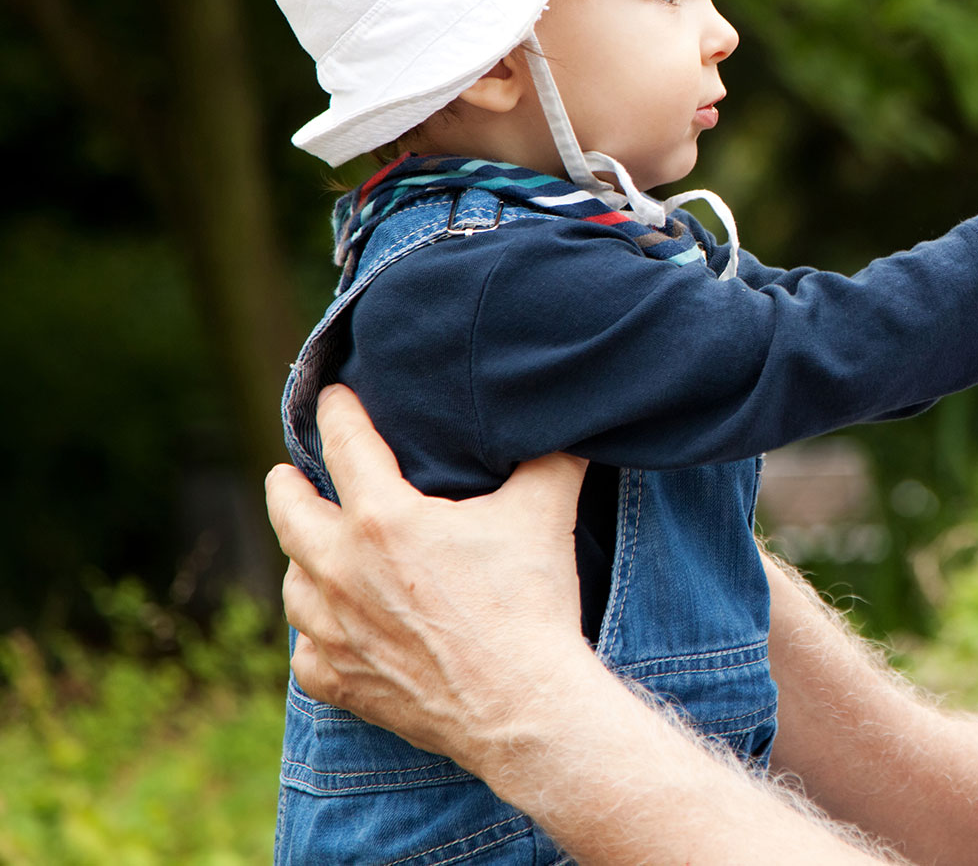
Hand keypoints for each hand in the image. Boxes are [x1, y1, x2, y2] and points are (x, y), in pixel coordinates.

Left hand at [266, 385, 594, 773]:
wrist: (522, 705)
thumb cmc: (530, 603)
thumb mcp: (544, 511)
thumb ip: (550, 458)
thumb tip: (565, 424)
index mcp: (383, 518)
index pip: (345, 444)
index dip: (338, 411)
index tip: (333, 397)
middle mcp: (341, 570)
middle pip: (288, 512)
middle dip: (286, 487)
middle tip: (287, 476)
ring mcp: (333, 630)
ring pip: (293, 583)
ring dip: (301, 562)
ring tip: (313, 554)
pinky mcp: (339, 681)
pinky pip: (305, 651)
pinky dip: (315, 635)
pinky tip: (332, 629)